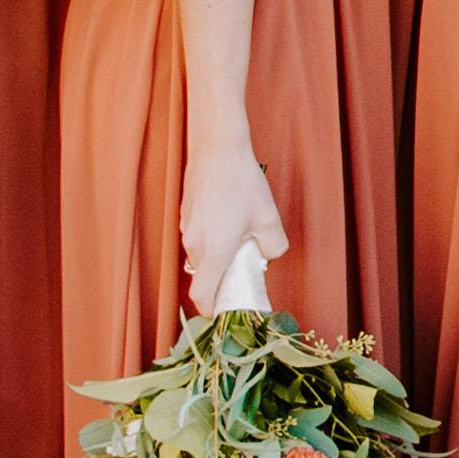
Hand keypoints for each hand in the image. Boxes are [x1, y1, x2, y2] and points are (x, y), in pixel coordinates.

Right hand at [178, 142, 290, 314]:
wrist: (217, 149)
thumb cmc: (242, 183)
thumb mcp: (269, 219)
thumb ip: (273, 247)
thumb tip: (268, 255)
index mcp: (213, 254)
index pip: (202, 296)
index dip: (212, 308)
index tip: (223, 308)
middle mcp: (194, 246)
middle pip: (204, 275)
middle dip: (223, 276)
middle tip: (244, 265)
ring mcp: (186, 229)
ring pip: (201, 254)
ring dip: (218, 254)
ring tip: (240, 234)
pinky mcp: (185, 215)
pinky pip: (197, 236)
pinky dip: (211, 237)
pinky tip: (229, 217)